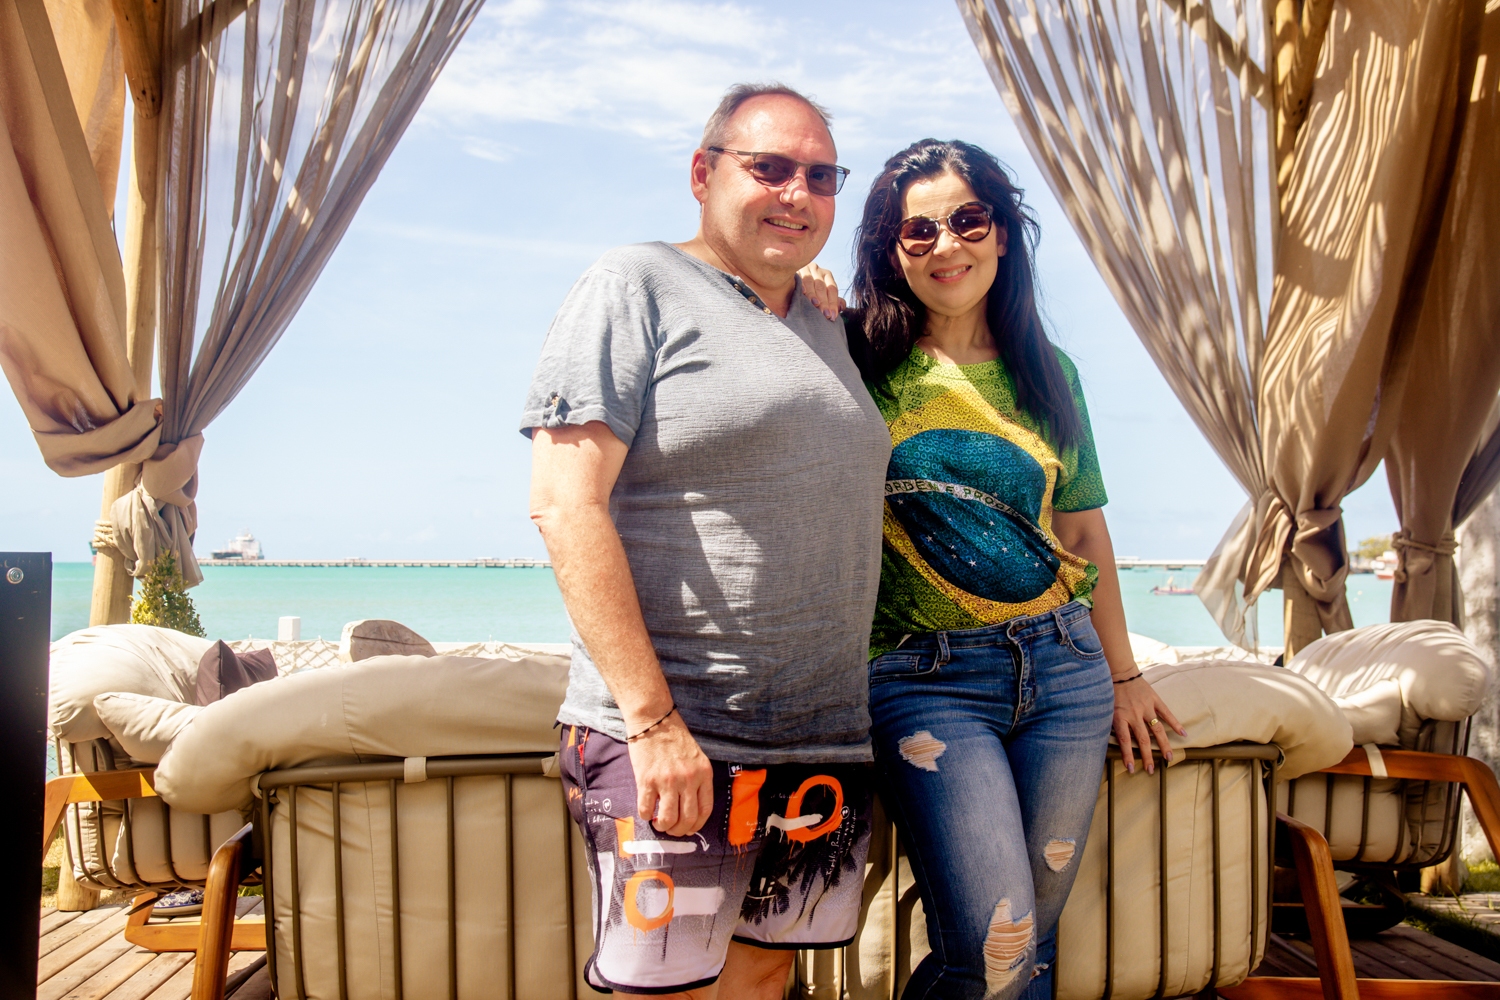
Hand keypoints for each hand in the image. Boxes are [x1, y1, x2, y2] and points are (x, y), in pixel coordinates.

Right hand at [625, 711, 713, 835]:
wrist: (655, 720)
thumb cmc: (675, 739)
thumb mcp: (696, 758)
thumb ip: (697, 780)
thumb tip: (689, 809)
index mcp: (703, 774)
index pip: (705, 810)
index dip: (696, 825)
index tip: (688, 828)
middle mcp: (688, 779)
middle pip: (687, 819)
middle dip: (679, 831)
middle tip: (671, 829)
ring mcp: (668, 781)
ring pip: (668, 819)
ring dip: (663, 827)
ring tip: (659, 823)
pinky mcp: (647, 780)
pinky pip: (646, 810)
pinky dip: (646, 816)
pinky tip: (647, 811)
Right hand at [796, 263, 844, 320]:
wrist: (788, 280)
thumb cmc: (809, 292)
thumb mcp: (822, 295)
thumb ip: (832, 300)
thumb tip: (842, 306)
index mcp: (827, 275)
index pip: (832, 289)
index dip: (833, 303)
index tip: (832, 316)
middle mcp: (817, 270)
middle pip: (822, 286)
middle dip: (824, 302)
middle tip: (825, 315)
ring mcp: (805, 268)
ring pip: (810, 281)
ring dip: (813, 294)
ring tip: (815, 304)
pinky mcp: (794, 269)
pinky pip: (798, 277)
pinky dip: (801, 284)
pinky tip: (802, 292)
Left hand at [1112, 674, 1185, 775]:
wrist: (1120, 672)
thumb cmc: (1111, 692)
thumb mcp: (1107, 709)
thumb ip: (1113, 724)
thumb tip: (1114, 742)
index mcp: (1120, 716)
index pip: (1124, 741)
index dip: (1128, 756)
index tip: (1132, 769)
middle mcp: (1133, 714)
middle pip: (1142, 739)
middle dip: (1147, 756)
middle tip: (1151, 770)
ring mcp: (1145, 707)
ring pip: (1156, 730)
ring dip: (1163, 745)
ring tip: (1169, 758)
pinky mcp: (1154, 699)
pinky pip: (1166, 713)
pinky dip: (1175, 723)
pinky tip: (1183, 734)